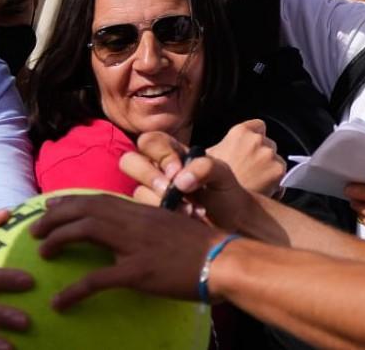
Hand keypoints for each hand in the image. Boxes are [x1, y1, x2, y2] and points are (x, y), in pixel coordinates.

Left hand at [30, 193, 226, 307]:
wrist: (223, 260)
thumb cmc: (201, 246)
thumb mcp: (170, 226)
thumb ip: (147, 225)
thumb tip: (128, 232)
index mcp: (141, 211)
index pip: (98, 198)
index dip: (70, 202)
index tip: (50, 207)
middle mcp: (134, 221)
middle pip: (85, 209)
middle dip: (55, 216)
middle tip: (35, 229)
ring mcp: (135, 245)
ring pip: (85, 231)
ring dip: (58, 239)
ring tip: (42, 252)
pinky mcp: (138, 271)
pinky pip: (98, 279)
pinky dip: (74, 290)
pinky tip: (59, 302)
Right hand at [121, 131, 259, 233]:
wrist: (234, 222)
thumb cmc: (228, 192)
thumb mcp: (223, 174)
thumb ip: (206, 167)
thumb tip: (180, 180)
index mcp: (173, 153)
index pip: (151, 141)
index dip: (160, 154)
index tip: (177, 171)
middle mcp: (158, 170)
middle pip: (129, 161)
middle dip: (149, 176)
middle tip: (171, 190)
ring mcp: (153, 193)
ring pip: (138, 191)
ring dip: (162, 201)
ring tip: (191, 210)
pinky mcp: (154, 214)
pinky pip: (144, 213)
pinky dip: (167, 216)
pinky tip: (188, 218)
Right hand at [206, 120, 285, 195]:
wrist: (222, 203)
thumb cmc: (211, 182)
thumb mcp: (209, 157)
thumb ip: (222, 147)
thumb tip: (223, 148)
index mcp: (240, 132)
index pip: (258, 126)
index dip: (255, 137)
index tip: (251, 147)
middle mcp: (256, 140)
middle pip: (268, 143)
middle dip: (262, 155)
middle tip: (250, 169)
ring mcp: (269, 155)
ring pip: (276, 160)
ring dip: (269, 169)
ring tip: (254, 182)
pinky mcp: (278, 170)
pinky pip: (281, 176)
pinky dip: (275, 183)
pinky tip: (260, 190)